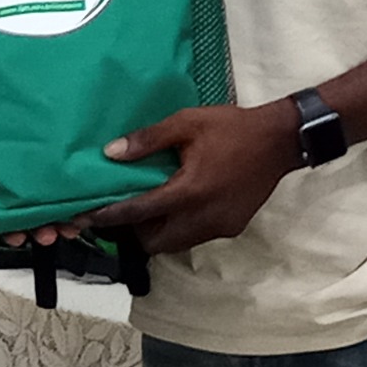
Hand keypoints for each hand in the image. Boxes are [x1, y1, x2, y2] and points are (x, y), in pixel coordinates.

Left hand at [77, 101, 305, 256]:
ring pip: (175, 244)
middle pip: (154, 242)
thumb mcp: (187, 123)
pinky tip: (180, 206)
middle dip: (135, 231)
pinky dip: (180, 228)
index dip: (108, 217)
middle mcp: (202, 217)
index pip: (138, 213)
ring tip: (150, 208)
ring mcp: (218, 227)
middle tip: (126, 210)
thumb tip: (110, 153)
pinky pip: (195, 237)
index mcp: (188, 192)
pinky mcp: (231, 228)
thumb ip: (148, 140)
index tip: (85, 218)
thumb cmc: (232, 128)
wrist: (281, 140)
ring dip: (158, 232)